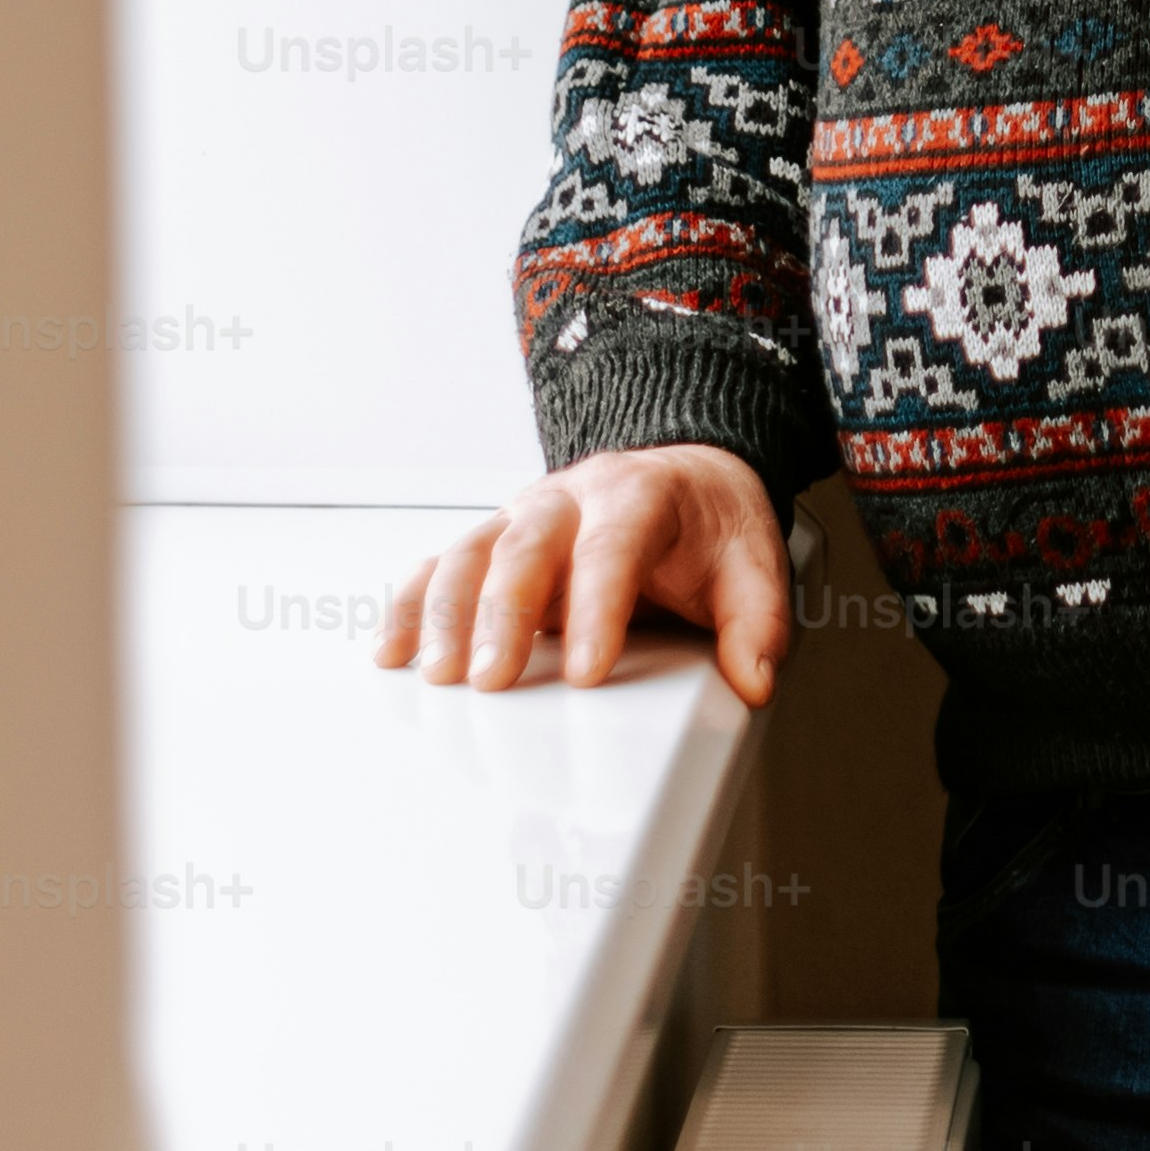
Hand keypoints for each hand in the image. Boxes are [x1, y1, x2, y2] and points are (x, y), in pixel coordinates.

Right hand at [372, 443, 788, 708]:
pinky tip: (393, 650)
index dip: (598, 609)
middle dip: (505, 614)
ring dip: (448, 613)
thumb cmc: (709, 524)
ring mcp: (525, 515)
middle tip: (492, 679)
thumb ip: (757, 621)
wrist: (685, 471)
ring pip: (473, 551)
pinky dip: (410, 604)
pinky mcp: (495, 539)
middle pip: (528, 547)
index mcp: (641, 496)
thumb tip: (753, 678)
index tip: (589, 671)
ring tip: (438, 673)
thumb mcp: (753, 562)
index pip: (614, 549)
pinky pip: (441, 564)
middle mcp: (573, 498)